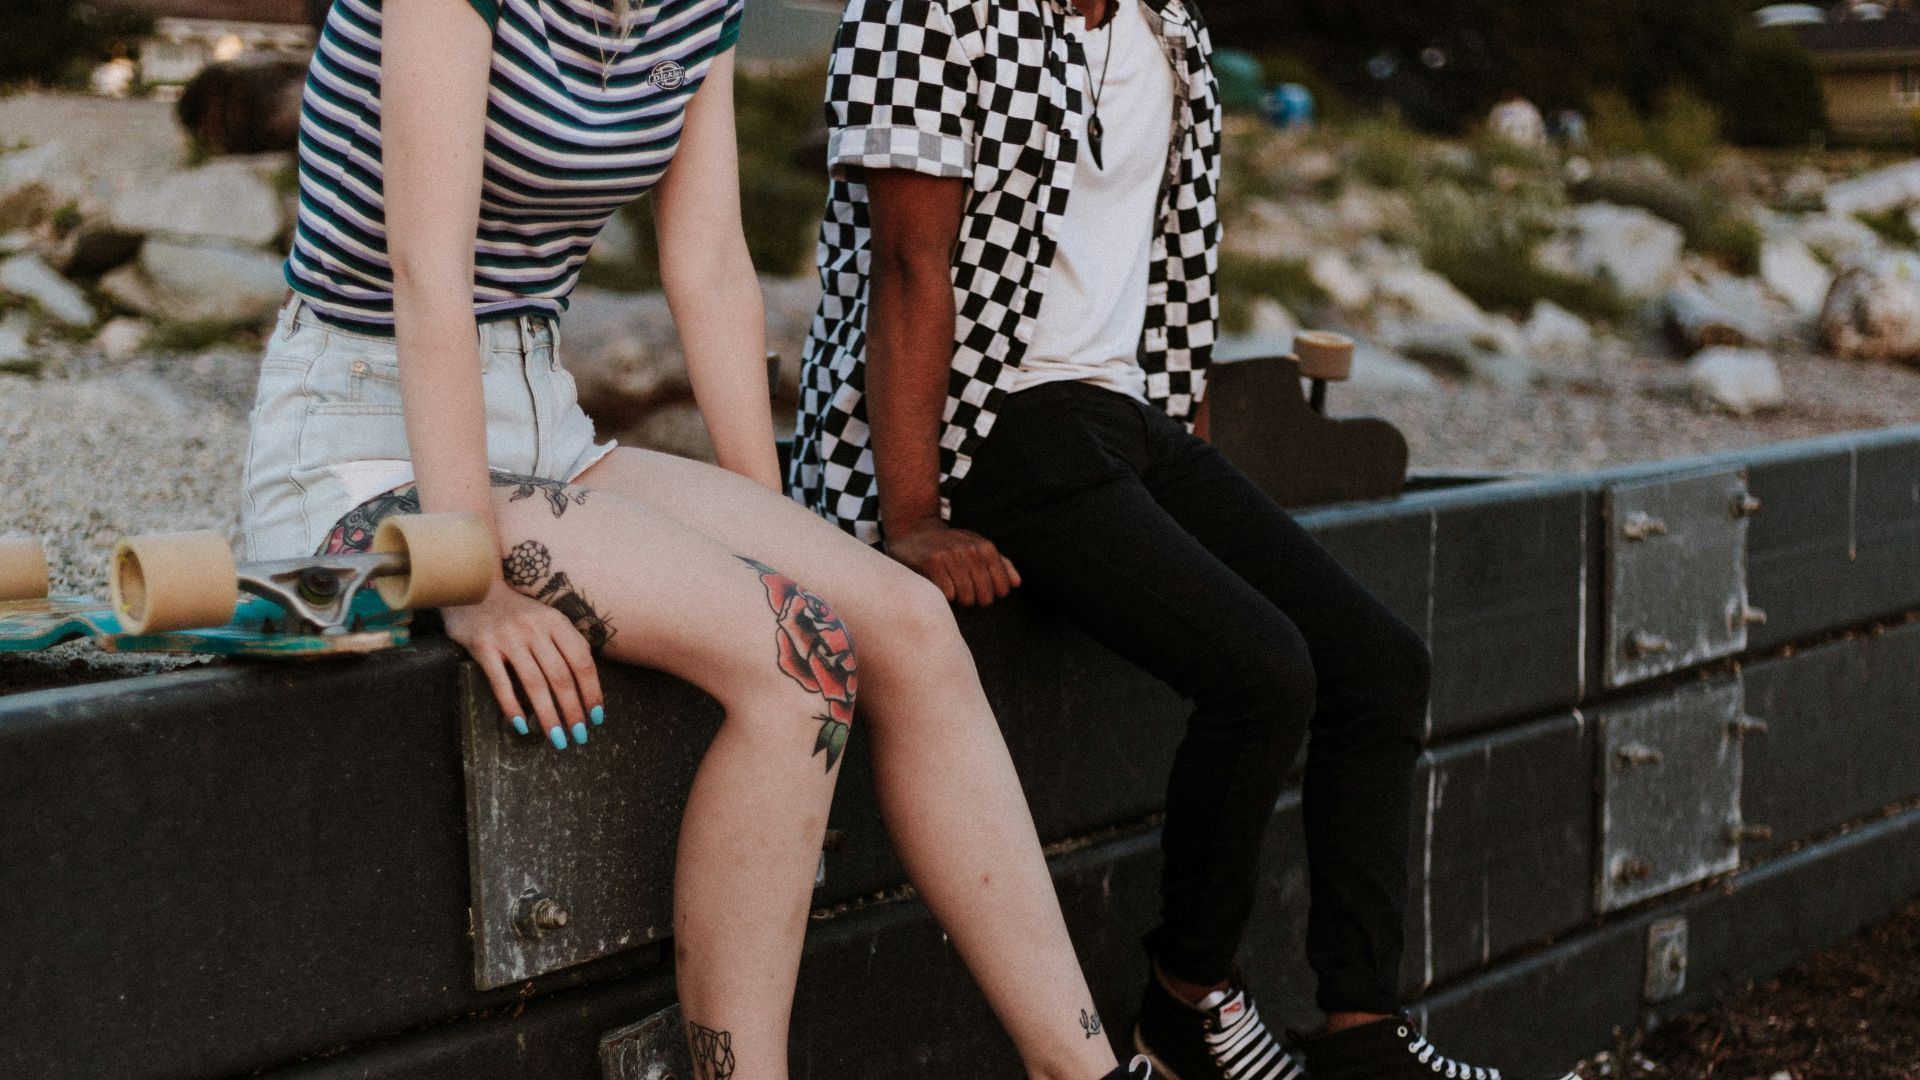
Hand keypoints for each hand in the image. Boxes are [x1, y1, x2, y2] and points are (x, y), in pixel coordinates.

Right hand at [443, 578, 604, 749]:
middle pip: (560, 676)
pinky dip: (513, 707)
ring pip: (534, 683)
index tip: (597, 716)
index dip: (592, 690)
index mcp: (555, 622)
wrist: (474, 588)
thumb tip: (588, 680)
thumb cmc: (516, 611)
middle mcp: (534, 629)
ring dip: (548, 715)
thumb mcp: (547, 617)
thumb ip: (566, 641)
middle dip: (573, 710)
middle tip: (579, 735)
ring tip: (557, 738)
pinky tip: (522, 726)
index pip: (582, 661)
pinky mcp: (483, 647)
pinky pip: (501, 683)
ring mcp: (508, 637)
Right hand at [884, 518, 1021, 606]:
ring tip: (954, 592)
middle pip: (984, 594)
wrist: (914, 531)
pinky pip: (947, 594)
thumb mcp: (976, 547)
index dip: (994, 594)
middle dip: (976, 600)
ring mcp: (949, 555)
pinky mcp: (931, 562)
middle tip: (967, 594)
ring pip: (965, 596)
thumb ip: (1000, 563)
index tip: (985, 592)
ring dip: (960, 599)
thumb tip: (1017, 583)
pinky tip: (940, 587)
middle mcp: (968, 548)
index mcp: (984, 546)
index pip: (1001, 585)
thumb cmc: (950, 545)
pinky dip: (944, 596)